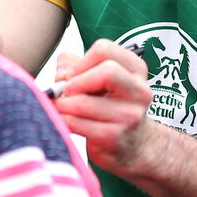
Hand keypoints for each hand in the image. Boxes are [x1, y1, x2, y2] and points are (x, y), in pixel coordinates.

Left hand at [53, 40, 153, 174]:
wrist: (133, 146)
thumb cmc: (110, 108)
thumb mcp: (98, 81)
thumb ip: (75, 68)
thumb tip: (61, 75)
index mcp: (135, 69)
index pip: (104, 50)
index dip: (81, 62)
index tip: (74, 75)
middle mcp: (139, 90)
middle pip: (106, 72)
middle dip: (75, 82)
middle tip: (65, 92)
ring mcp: (129, 116)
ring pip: (84, 102)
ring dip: (63, 104)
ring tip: (58, 106)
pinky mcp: (115, 138)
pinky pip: (78, 124)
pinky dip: (64, 121)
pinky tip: (62, 121)